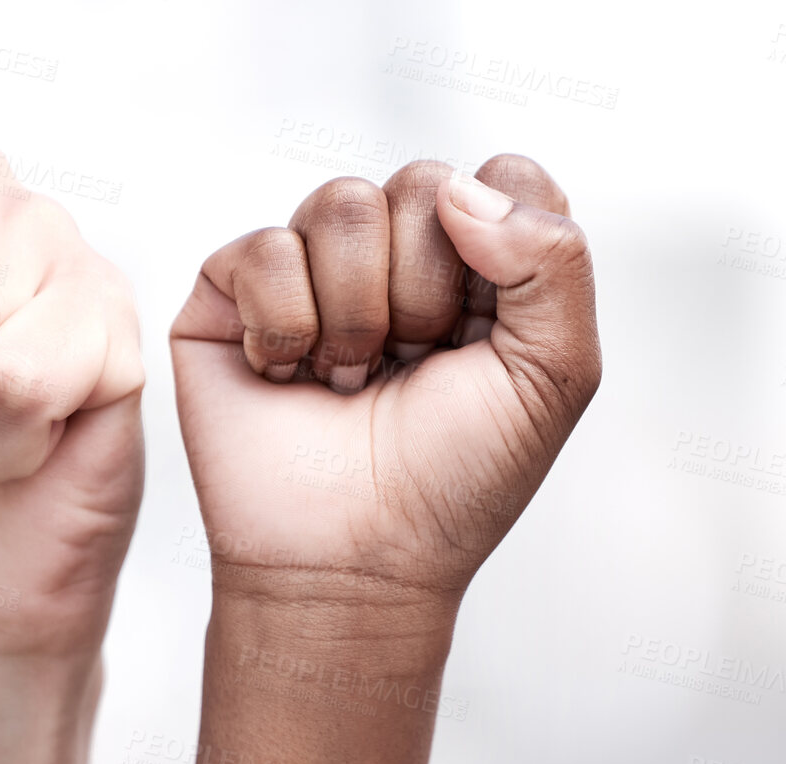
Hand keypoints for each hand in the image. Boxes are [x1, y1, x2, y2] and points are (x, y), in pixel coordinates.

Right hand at [171, 155, 600, 614]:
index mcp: (477, 270)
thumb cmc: (449, 487)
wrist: (353, 564)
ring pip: (341, 203)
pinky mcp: (229, 295)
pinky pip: (263, 248)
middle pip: (422, 184)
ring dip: (353, 317)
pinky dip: (284, 327)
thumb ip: (556, 258)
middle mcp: (393, 259)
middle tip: (403, 373)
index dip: (497, 253)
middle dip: (421, 297)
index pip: (502, 176)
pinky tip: (287, 378)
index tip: (478, 341)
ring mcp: (309, 272)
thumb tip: (459, 190)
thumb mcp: (555, 375)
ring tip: (345, 383)